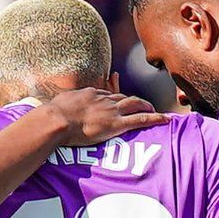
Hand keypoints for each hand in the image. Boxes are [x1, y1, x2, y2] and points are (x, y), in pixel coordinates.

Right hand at [37, 86, 169, 147]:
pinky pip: (141, 119)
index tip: (117, 102)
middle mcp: (103, 99)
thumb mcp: (57, 105)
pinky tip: (166, 120)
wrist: (56, 120)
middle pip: (123, 97)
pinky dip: (155, 118)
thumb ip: (62, 106)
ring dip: (147, 106)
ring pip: (135, 104)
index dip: (114, 98)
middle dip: (133, 101)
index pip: (106, 94)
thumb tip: (54, 109)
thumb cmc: (52, 116)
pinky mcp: (116, 124)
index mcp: (90, 93)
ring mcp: (111, 110)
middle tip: (140, 105)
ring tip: (154, 110)